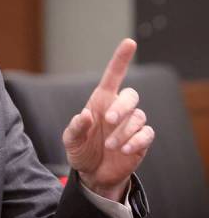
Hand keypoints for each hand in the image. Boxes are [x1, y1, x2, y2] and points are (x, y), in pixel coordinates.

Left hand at [62, 38, 154, 200]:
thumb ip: (75, 128)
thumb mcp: (71, 141)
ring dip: (123, 132)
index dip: (121, 59)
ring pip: (138, 117)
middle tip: (108, 120)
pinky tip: (124, 150)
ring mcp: (131, 124)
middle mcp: (119, 109)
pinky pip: (147, 133)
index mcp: (101, 102)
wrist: (93, 174)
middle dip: (121, 106)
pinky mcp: (141, 140)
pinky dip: (136, 141)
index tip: (129, 43)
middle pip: (131, 95)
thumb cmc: (81, 151)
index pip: (113, 76)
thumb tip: (85, 115)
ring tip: (110, 146)